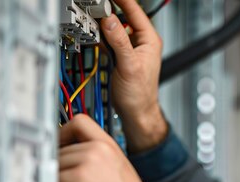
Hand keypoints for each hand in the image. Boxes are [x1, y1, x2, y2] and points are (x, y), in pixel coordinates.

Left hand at [58, 115, 199, 181]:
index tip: (58, 148)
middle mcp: (101, 149)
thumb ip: (95, 165)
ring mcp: (91, 160)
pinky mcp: (81, 177)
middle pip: (60, 148)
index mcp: (111, 147)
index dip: (63, 133)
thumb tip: (67, 167)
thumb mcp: (116, 177)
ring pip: (54, 166)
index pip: (79, 122)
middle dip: (58, 172)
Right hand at [101, 0, 167, 152]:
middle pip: (123, 15)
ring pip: (113, 26)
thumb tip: (110, 20)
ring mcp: (129, 47)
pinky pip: (107, 37)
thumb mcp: (129, 66)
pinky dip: (99, 34)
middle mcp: (141, 41)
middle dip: (108, 8)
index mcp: (149, 39)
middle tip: (94, 4)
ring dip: (102, 21)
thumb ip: (120, 42)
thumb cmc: (140, 95)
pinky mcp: (119, 53)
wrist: (136, 113)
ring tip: (90, 15)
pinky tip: (92, 32)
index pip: (134, 10)